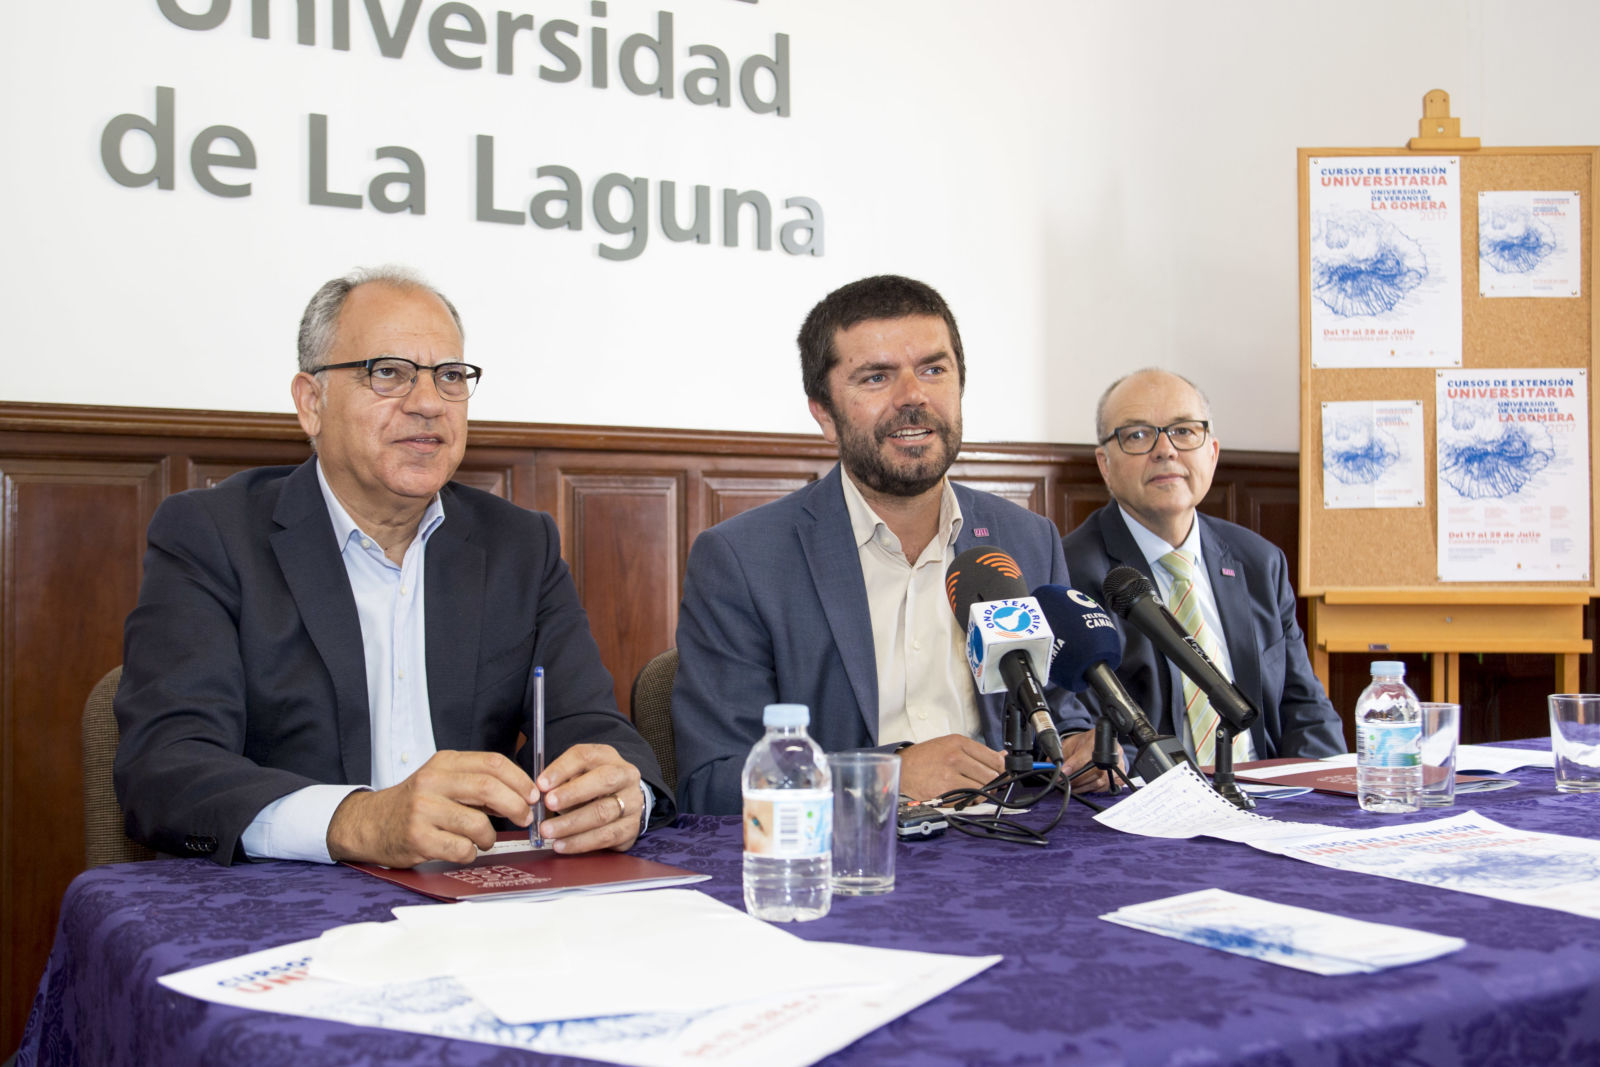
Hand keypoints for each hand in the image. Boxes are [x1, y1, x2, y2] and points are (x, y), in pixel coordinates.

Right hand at [326, 750, 535, 867]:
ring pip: (478, 823)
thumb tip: (522, 794)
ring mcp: (423, 810)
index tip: (533, 794)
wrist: (370, 823)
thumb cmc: (415, 804)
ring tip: (483, 839)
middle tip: (525, 818)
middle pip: (488, 788)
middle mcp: (432, 782)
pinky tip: (462, 849)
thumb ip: (477, 783)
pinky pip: (461, 849)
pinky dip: (470, 853)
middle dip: (516, 806)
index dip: (519, 779)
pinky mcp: (418, 838)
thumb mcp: (443, 781)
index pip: (492, 763)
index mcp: (444, 763)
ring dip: (490, 836)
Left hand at [536, 744, 644, 853]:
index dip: (562, 769)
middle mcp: (625, 776)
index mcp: (608, 757)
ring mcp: (632, 802)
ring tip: (548, 830)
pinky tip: (561, 844)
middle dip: (573, 793)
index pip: (586, 756)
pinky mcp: (630, 828)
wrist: (624, 804)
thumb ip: (562, 781)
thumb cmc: (593, 787)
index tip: (541, 784)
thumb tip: (542, 793)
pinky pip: (605, 836)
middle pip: (603, 780)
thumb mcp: (578, 775)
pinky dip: (580, 842)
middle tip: (548, 804)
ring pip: (602, 812)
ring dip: (571, 823)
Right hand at [898, 735, 1005, 800]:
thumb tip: (1002, 756)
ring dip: (983, 792)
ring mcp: (950, 776)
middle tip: (989, 783)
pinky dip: (970, 800)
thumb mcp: (950, 745)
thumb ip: (976, 751)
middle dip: (993, 782)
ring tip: (975, 788)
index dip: (1002, 768)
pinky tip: (964, 794)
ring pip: (982, 789)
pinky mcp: (944, 793)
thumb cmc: (925, 757)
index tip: (1003, 773)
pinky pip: (968, 800)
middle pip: (991, 775)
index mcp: (959, 743)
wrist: (901, 770)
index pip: (993, 758)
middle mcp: (955, 758)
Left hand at [1061, 730, 1118, 792]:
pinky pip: (1104, 788)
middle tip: (1063, 783)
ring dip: (1081, 787)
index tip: (1062, 774)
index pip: (1083, 757)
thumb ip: (1061, 754)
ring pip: (1098, 782)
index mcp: (1096, 740)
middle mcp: (1110, 753)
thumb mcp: (1071, 743)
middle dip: (1075, 780)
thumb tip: (1050, 765)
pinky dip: (1092, 789)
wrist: (1101, 742)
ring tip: (1071, 786)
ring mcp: (1117, 765)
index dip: (1071, 767)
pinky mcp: (1120, 777)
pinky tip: (1084, 786)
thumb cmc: (1085, 743)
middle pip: (1092, 772)